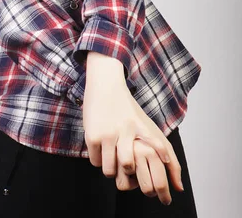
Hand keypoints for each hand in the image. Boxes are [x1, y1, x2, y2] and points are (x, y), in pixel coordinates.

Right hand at [82, 69, 183, 205]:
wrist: (105, 85)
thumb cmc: (127, 109)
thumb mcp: (146, 124)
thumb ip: (161, 149)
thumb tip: (178, 186)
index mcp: (142, 126)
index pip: (156, 143)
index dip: (163, 157)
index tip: (167, 174)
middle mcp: (125, 129)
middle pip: (128, 166)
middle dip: (127, 172)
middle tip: (126, 168)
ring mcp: (108, 132)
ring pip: (109, 169)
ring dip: (111, 169)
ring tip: (111, 159)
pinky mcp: (92, 135)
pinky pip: (96, 162)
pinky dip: (98, 160)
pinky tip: (101, 150)